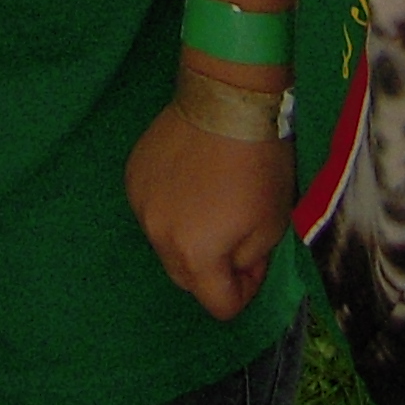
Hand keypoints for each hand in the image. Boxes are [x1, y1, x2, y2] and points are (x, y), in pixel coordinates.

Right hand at [126, 79, 291, 320]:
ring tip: (212, 201)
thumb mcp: (271, 225)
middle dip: (213, 268)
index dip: (244, 290)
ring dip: (189, 237)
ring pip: (166, 243)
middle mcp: (159, 237)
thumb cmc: (257, 165)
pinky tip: (191, 178)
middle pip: (187, 278)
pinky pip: (152, 209)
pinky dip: (171, 206)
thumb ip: (249, 262)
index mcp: (195, 256)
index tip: (256, 261)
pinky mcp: (133, 176)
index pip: (219, 305)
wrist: (226, 99)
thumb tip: (234, 267)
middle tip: (237, 233)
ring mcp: (141, 205)